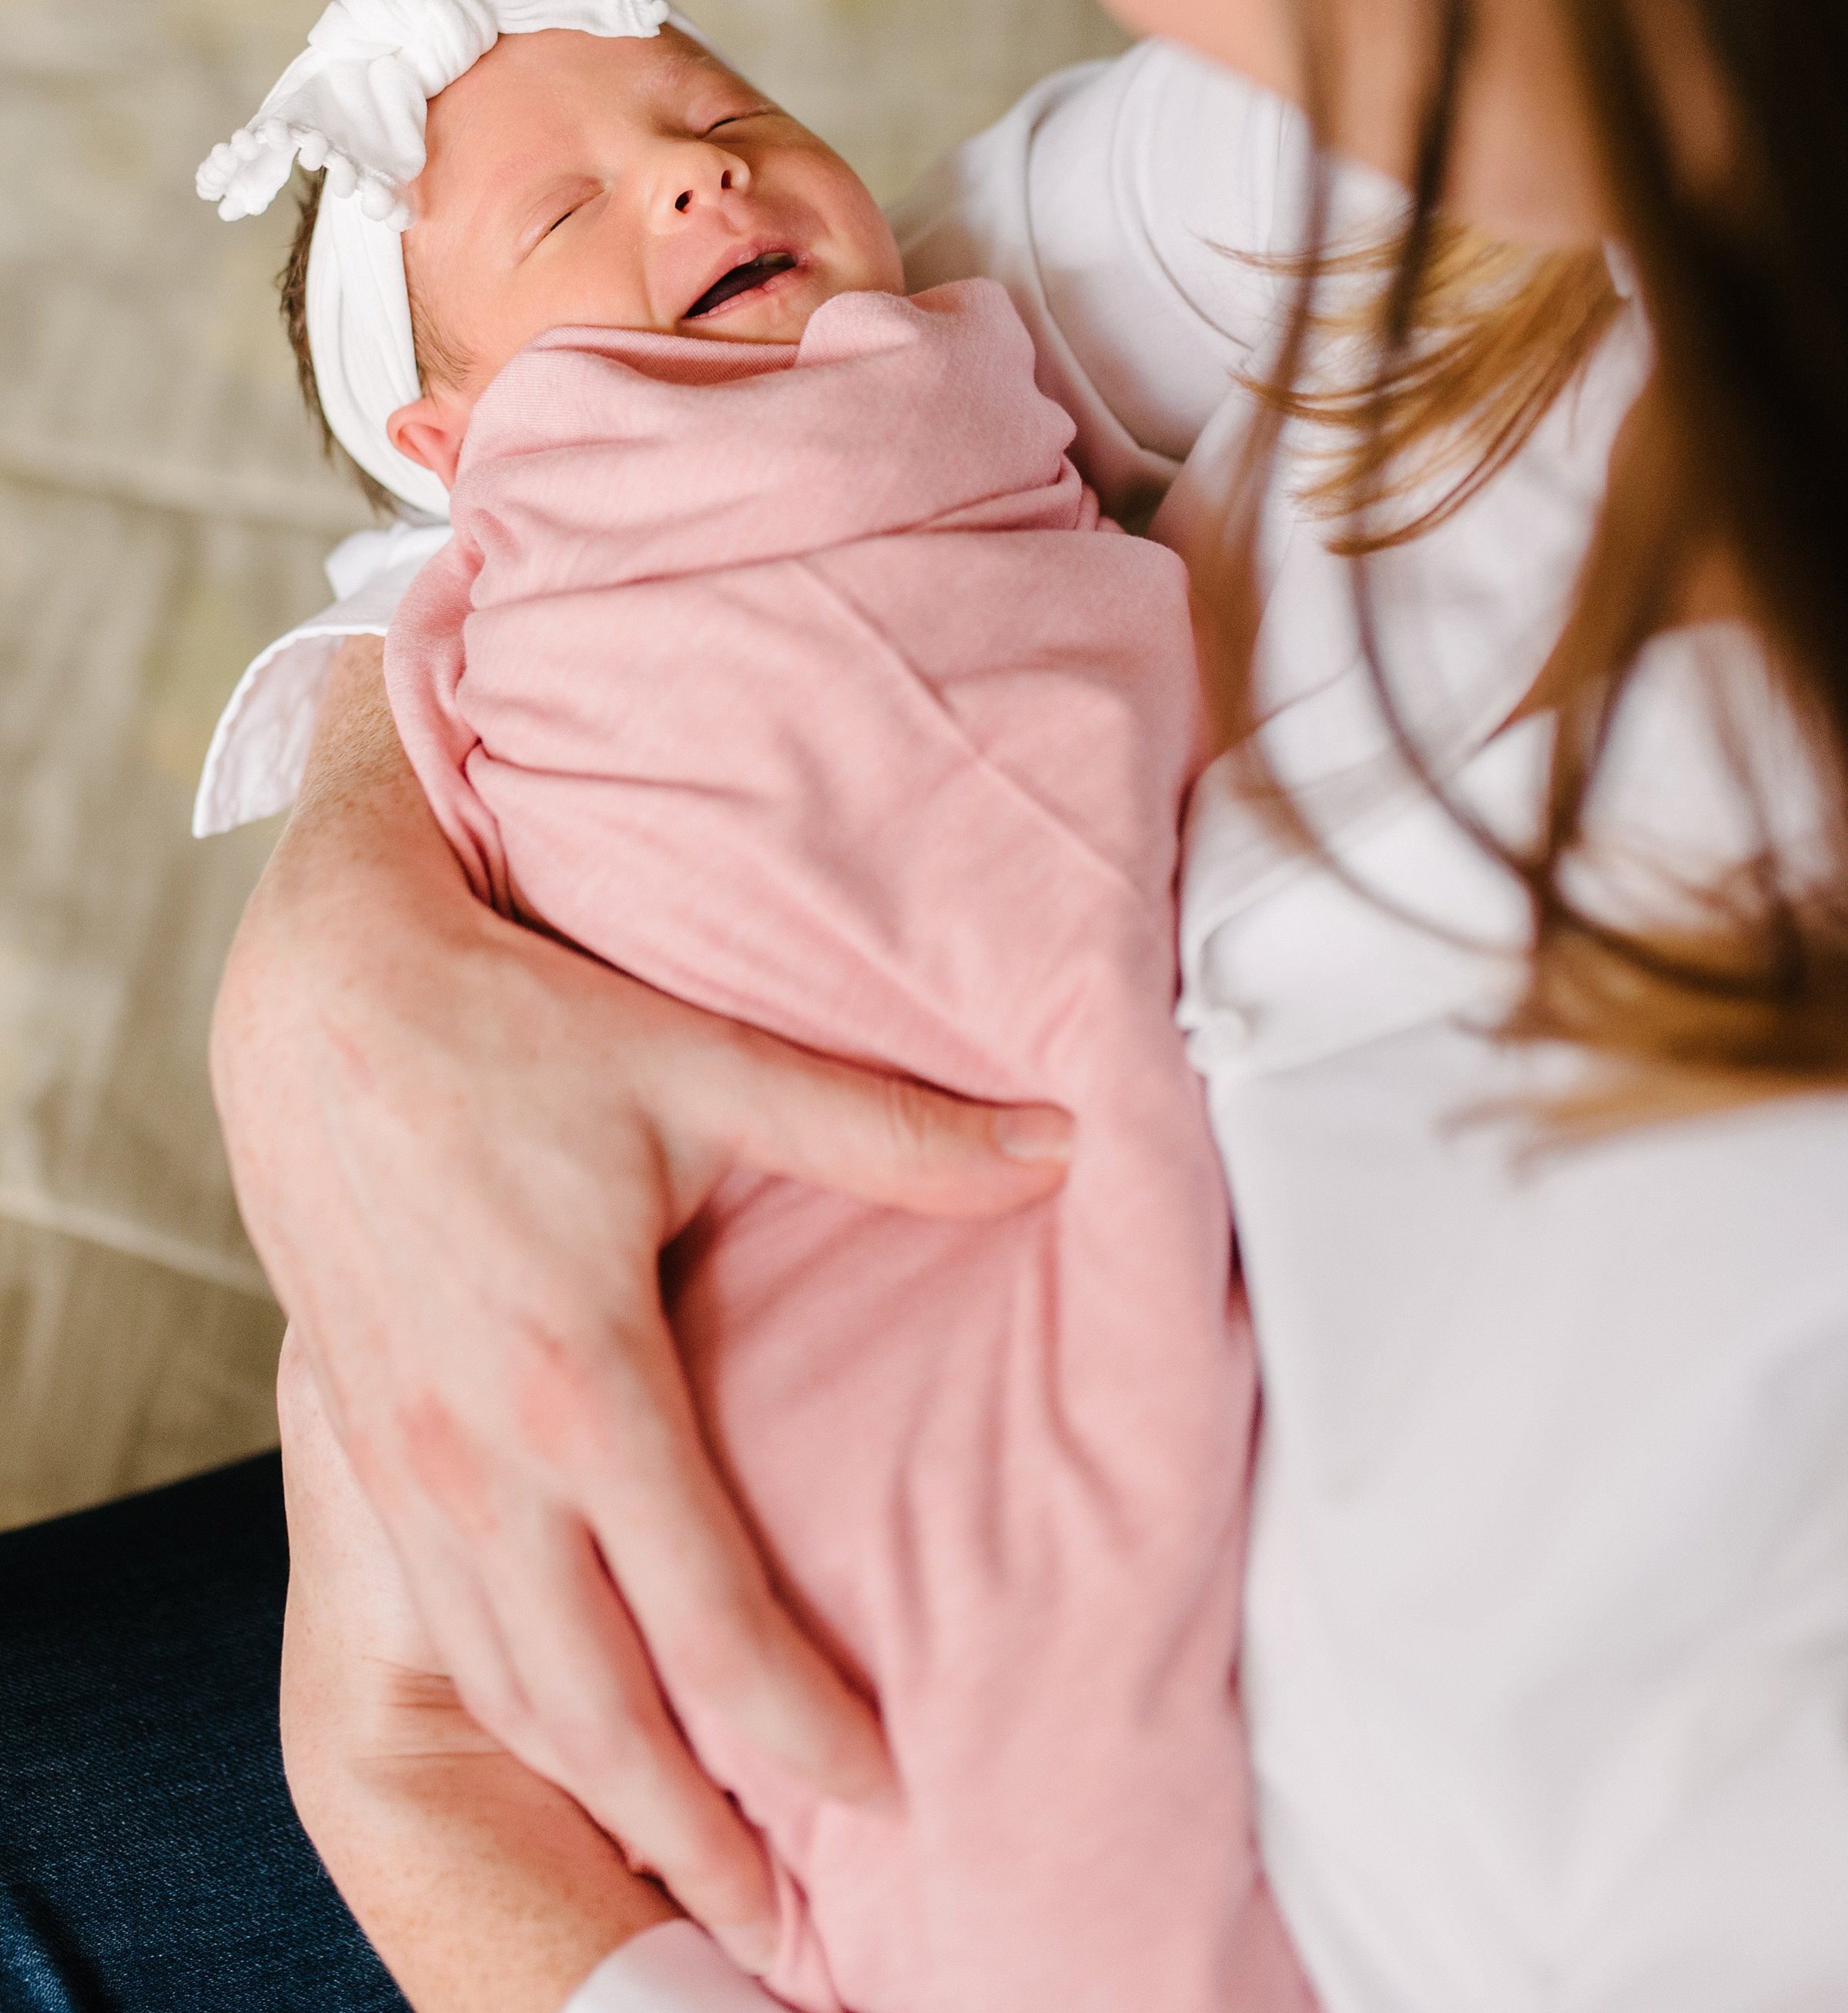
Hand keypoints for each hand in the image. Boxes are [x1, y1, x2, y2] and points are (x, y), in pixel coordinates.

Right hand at [214, 638, 1071, 1974]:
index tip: (886, 1794)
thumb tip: (1060, 1147)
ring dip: (593, 1791)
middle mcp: (483, 1458)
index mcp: (580, 1380)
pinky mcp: (361, 1451)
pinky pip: (442, 1630)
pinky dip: (512, 1714)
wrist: (318, 1009)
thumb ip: (886, 1134)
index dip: (802, 1729)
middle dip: (688, 1828)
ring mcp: (406, 1469)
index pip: (708, 1616)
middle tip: (769, 1921)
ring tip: (678, 1861)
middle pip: (592, 1707)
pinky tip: (563, 1736)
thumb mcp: (707, 1069)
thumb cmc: (519, 1032)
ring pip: (502, 1688)